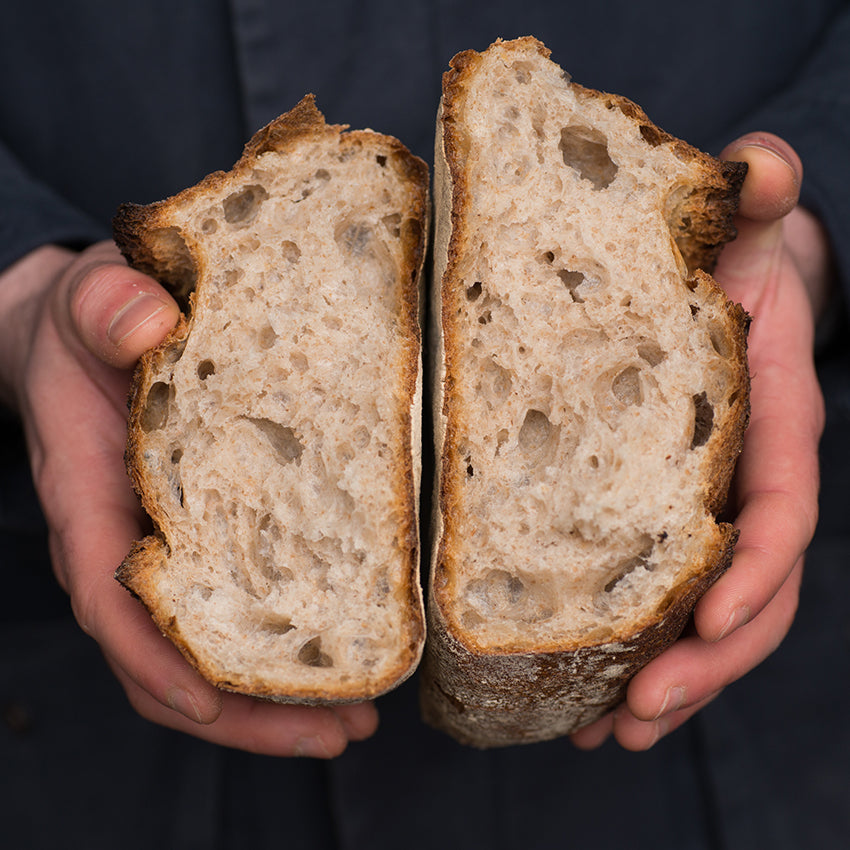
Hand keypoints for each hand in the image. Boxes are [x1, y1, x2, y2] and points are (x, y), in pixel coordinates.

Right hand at [0, 241, 377, 755]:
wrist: (93, 332)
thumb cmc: (87, 325)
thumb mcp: (89, 299)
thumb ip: (103, 305)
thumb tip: (147, 321)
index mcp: (89, 493)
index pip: (108, 594)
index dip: (151, 657)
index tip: (208, 701)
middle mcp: (127, 537)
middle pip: (167, 654)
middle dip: (241, 710)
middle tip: (335, 732)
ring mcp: (169, 544)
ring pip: (205, 648)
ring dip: (272, 699)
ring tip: (356, 722)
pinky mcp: (211, 532)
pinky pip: (238, 605)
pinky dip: (283, 642)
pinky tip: (348, 652)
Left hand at [571, 133, 826, 750]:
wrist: (718, 283)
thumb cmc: (724, 259)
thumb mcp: (738, 221)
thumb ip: (753, 196)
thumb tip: (762, 164)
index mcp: (775, 423)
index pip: (782, 510)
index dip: (755, 570)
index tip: (710, 619)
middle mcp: (754, 482)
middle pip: (753, 594)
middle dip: (704, 661)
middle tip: (635, 716)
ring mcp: (716, 512)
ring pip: (712, 618)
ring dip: (670, 683)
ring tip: (608, 734)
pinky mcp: (672, 522)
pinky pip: (666, 602)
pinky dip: (636, 655)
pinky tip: (590, 698)